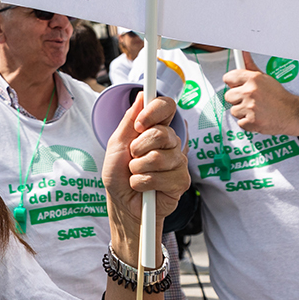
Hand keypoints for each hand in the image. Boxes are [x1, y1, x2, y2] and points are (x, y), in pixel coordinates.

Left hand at [102, 94, 189, 263]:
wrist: (122, 203)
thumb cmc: (119, 174)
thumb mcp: (117, 145)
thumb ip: (130, 121)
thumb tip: (141, 96)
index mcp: (156, 130)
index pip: (167, 107)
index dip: (155, 110)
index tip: (140, 123)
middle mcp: (170, 143)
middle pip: (161, 133)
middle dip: (138, 148)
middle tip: (132, 158)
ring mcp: (178, 162)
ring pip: (159, 157)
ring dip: (138, 169)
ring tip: (136, 174)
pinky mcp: (181, 181)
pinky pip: (160, 177)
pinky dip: (143, 183)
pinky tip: (144, 187)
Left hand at [223, 51, 298, 136]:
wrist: (293, 114)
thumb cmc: (278, 96)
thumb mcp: (265, 78)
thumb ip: (250, 66)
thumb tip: (242, 52)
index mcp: (253, 79)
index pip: (228, 78)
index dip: (233, 83)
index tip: (238, 86)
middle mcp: (250, 92)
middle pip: (228, 96)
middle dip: (238, 99)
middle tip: (252, 100)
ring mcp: (250, 108)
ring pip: (233, 110)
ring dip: (243, 112)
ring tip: (257, 109)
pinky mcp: (251, 122)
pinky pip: (240, 122)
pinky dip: (247, 122)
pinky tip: (258, 118)